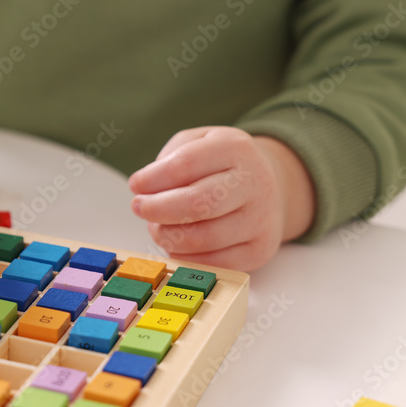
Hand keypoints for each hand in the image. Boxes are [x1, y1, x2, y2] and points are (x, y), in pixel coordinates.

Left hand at [128, 126, 314, 270]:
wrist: (270, 187)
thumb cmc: (221, 165)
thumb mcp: (197, 143)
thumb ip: (170, 159)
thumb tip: (145, 188)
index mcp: (235, 149)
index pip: (187, 164)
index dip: (154, 178)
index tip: (135, 185)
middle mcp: (254, 184)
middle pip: (197, 204)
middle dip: (157, 209)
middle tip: (139, 208)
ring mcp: (260, 220)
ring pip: (202, 239)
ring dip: (167, 236)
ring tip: (158, 226)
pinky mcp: (259, 250)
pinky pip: (213, 263)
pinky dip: (184, 257)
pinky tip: (176, 243)